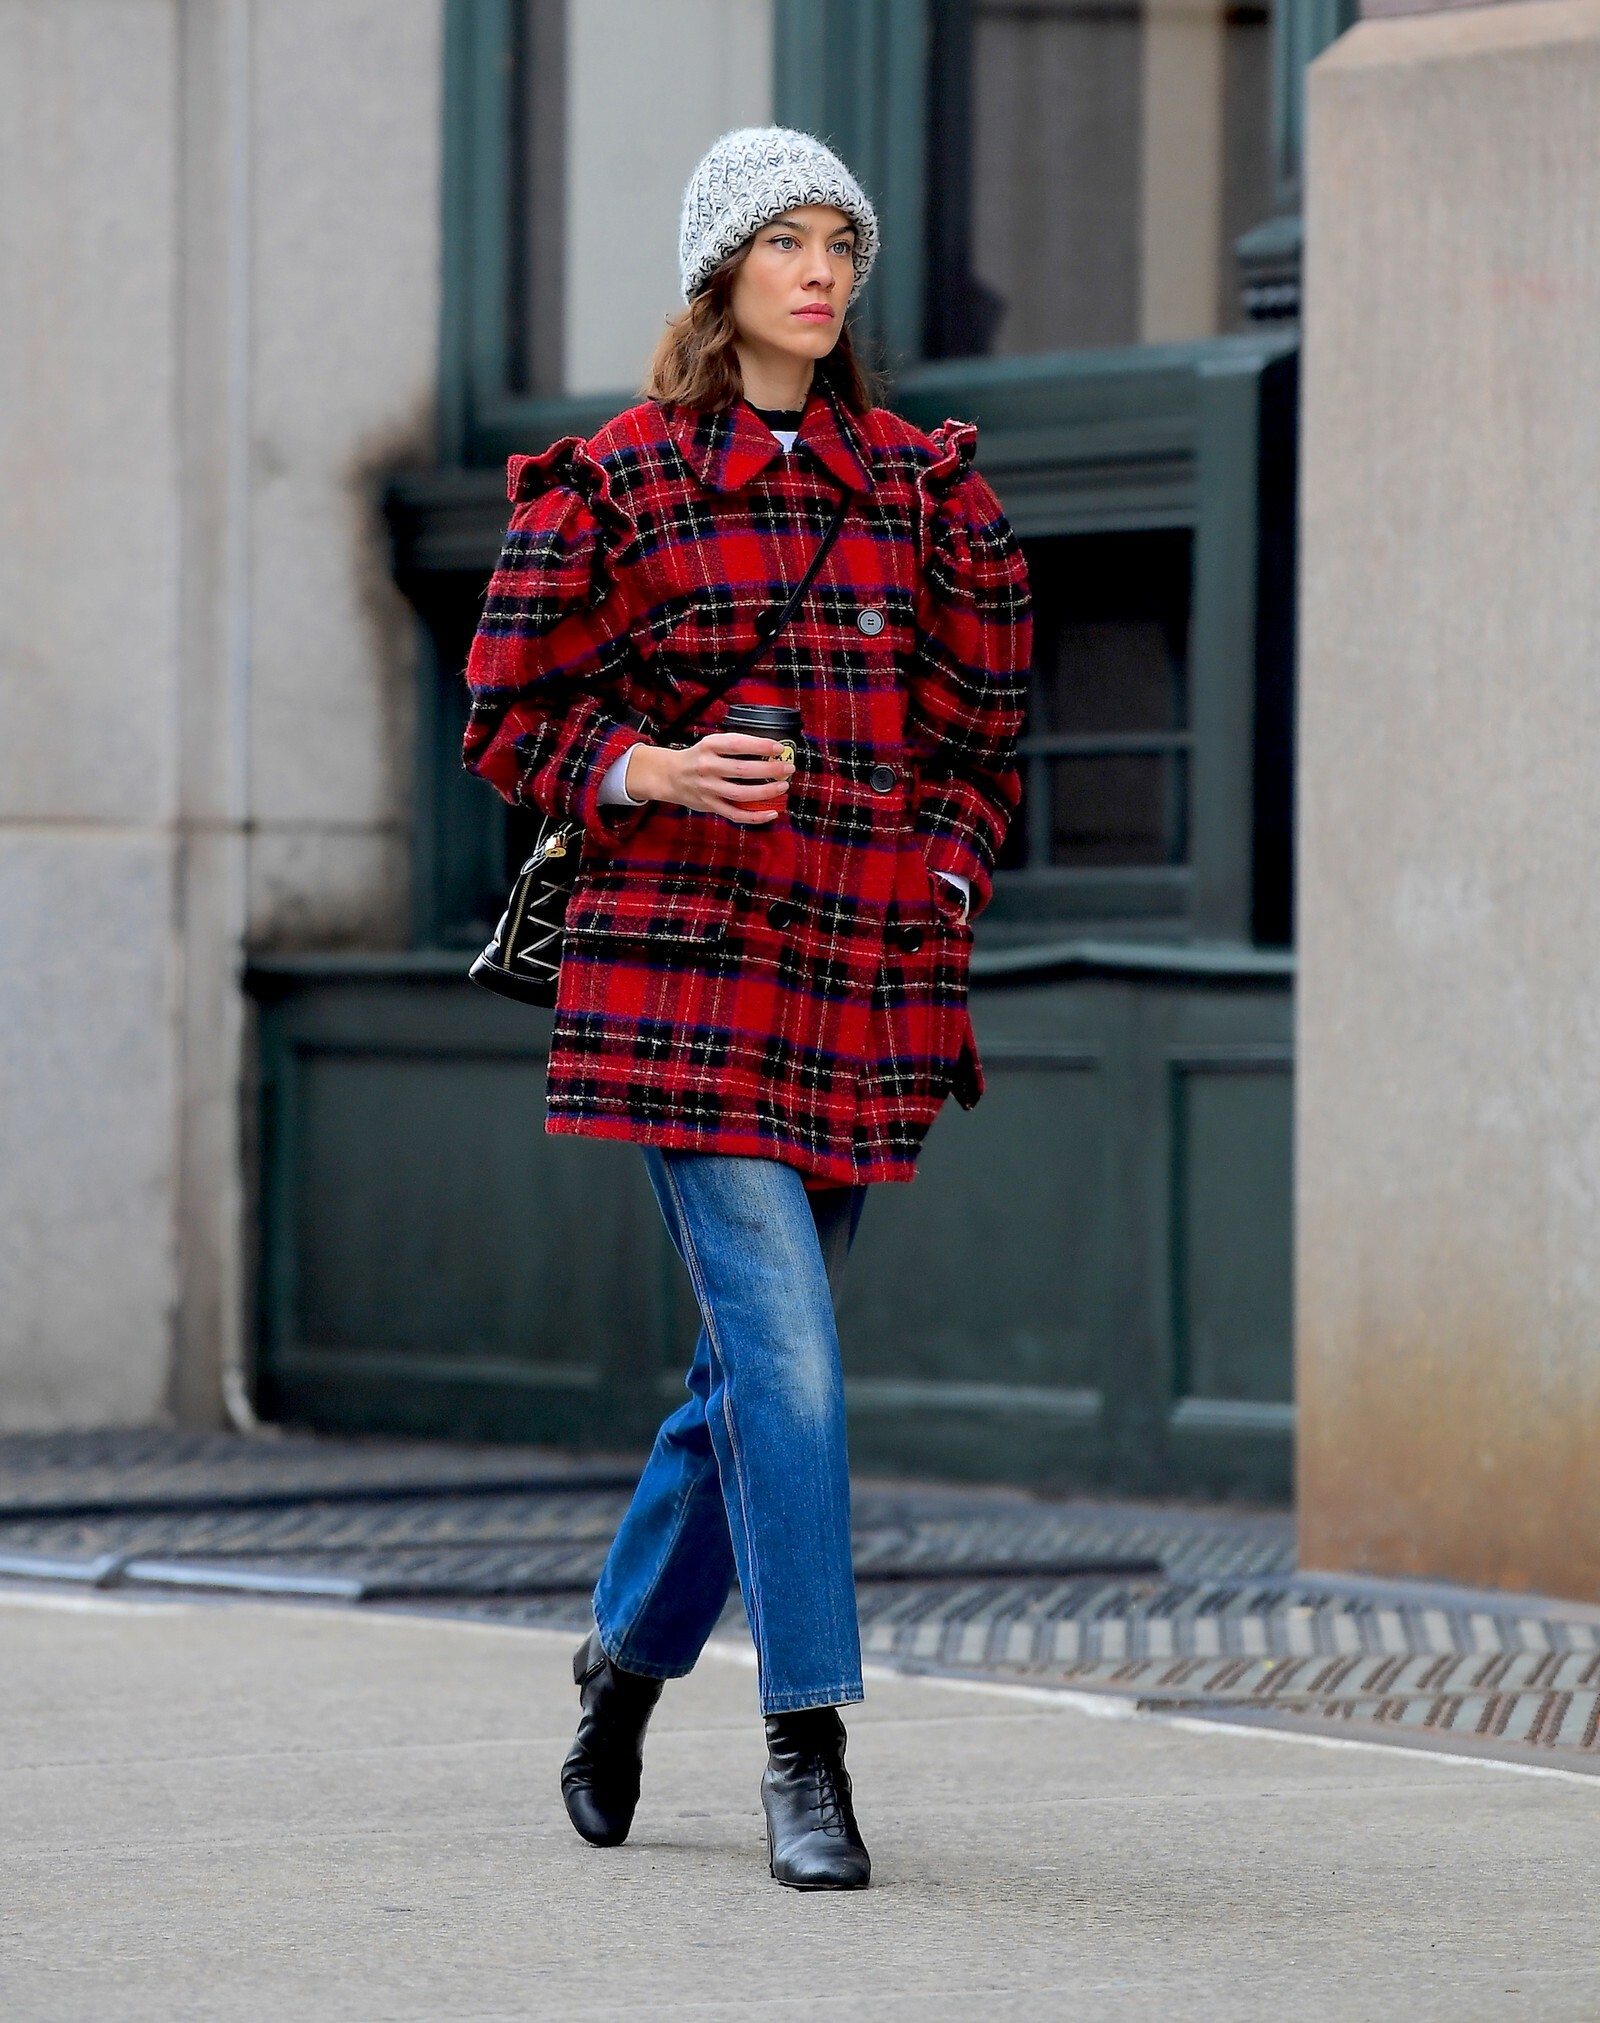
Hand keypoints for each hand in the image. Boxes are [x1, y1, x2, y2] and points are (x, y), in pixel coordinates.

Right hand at [626, 733, 793, 825]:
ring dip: (766, 792)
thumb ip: (734, 745)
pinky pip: (736, 814)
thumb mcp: (711, 743)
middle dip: (770, 769)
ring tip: (783, 787)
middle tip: (788, 768)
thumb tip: (770, 749)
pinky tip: (772, 813)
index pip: (738, 744)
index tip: (779, 748)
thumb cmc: (698, 758)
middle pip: (743, 770)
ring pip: (741, 794)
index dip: (761, 746)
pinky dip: (755, 816)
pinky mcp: (710, 806)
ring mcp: (708, 789)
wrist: (670, 776)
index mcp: (709, 746)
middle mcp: (707, 767)